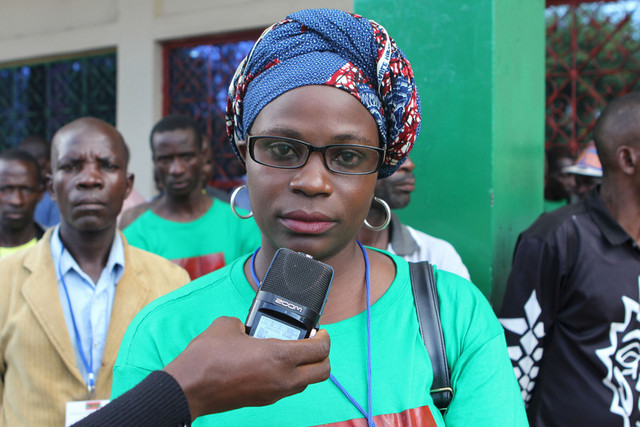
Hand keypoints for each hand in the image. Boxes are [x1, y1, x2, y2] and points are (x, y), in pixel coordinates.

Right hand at [163, 316, 330, 419]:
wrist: (188, 388)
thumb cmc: (207, 357)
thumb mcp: (229, 325)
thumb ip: (246, 322)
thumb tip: (248, 326)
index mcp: (280, 356)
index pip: (320, 350)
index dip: (325, 337)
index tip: (320, 330)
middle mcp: (283, 378)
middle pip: (323, 372)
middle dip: (324, 355)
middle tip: (314, 341)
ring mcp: (274, 392)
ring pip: (307, 382)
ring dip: (307, 367)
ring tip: (294, 350)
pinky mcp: (263, 400)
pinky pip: (289, 388)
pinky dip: (291, 375)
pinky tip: (274, 362)